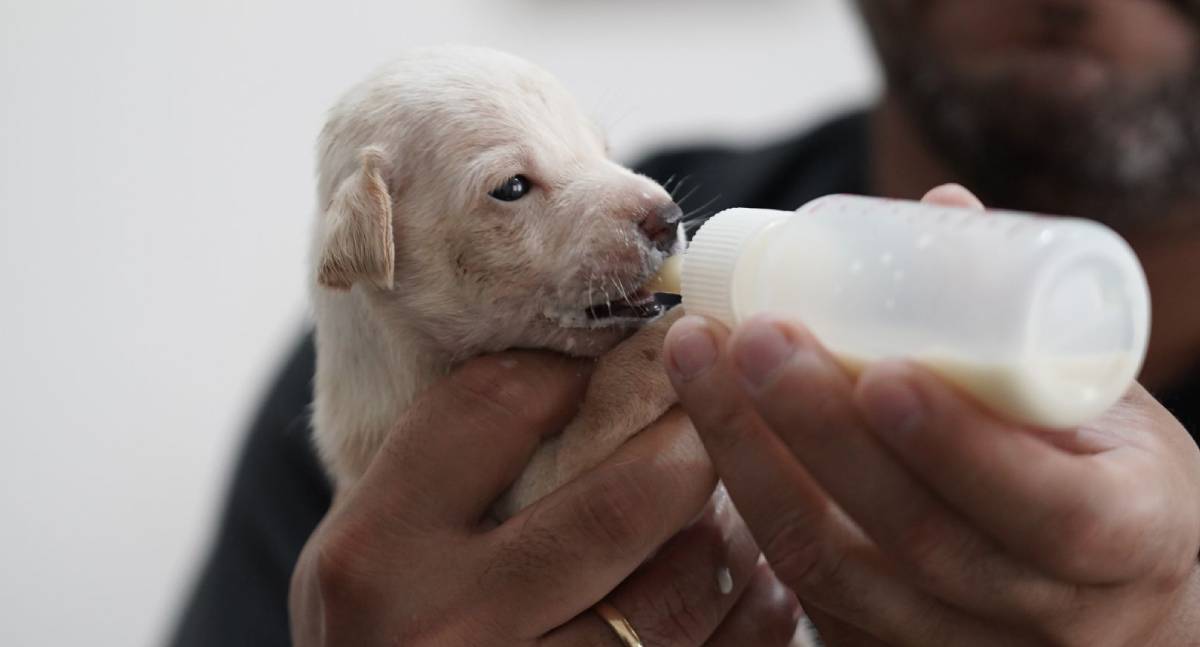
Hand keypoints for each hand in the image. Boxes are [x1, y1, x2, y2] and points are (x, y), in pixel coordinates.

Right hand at [289, 350, 803, 645]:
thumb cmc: (378, 641)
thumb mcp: (367, 558)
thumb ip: (437, 477)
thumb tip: (566, 372)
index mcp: (377, 556)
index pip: (494, 410)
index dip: (570, 368)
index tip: (611, 357)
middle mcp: (449, 628)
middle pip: (621, 503)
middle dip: (690, 444)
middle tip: (714, 414)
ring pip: (682, 593)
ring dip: (730, 536)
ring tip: (731, 507)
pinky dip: (753, 615)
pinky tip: (753, 588)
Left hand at [662, 185, 1199, 645]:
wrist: (1109, 596)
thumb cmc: (1113, 477)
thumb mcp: (1107, 402)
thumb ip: (1029, 315)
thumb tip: (941, 209)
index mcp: (1128, 536)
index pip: (1051, 512)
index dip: (961, 448)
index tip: (882, 371)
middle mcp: (1043, 610)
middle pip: (916, 541)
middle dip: (820, 433)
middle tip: (754, 335)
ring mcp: (954, 640)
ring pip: (834, 569)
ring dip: (751, 457)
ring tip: (698, 359)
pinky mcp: (881, 644)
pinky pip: (801, 580)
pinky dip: (745, 493)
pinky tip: (706, 418)